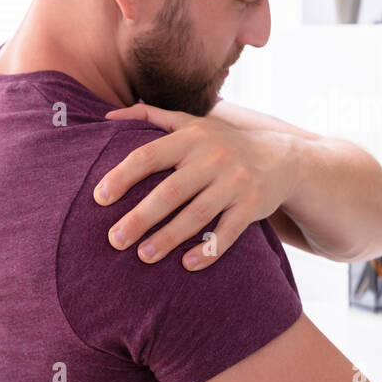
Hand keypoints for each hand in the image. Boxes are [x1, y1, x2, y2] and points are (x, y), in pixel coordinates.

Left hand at [95, 103, 299, 269]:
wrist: (281, 157)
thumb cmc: (222, 142)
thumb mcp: (191, 122)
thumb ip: (149, 117)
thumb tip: (105, 119)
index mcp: (191, 137)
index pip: (149, 155)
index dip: (122, 177)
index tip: (99, 199)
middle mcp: (214, 157)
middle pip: (170, 191)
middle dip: (139, 218)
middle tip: (114, 240)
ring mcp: (235, 182)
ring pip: (196, 215)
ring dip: (167, 238)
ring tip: (143, 256)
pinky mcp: (252, 205)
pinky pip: (227, 232)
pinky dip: (208, 250)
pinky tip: (186, 264)